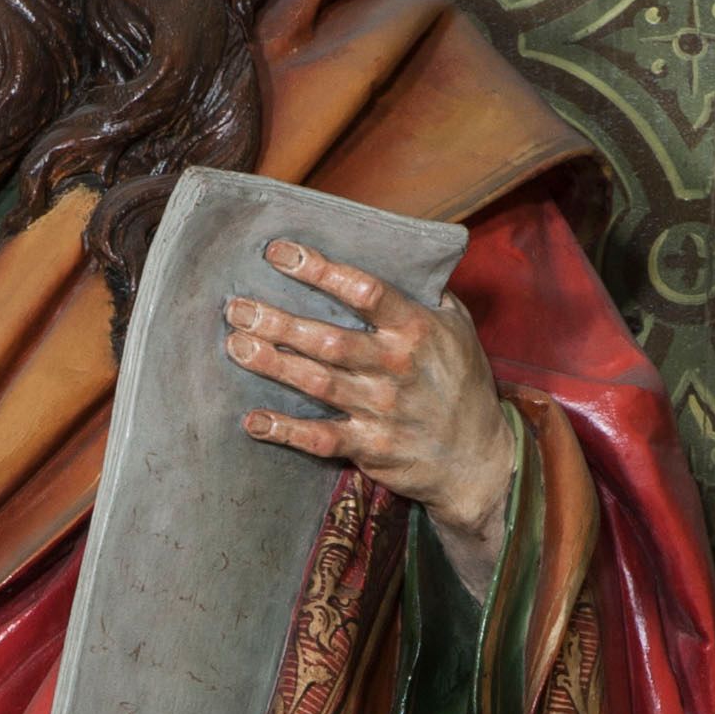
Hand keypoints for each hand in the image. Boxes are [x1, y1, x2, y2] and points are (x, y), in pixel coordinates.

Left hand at [225, 233, 514, 596]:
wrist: (478, 459)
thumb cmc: (462, 384)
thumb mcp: (458, 328)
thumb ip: (426, 294)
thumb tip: (395, 255)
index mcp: (416, 330)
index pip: (364, 291)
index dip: (319, 270)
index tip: (279, 253)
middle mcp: (396, 368)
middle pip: (329, 340)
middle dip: (279, 321)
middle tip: (237, 306)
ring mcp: (382, 410)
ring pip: (318, 383)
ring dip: (273, 364)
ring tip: (236, 344)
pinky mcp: (371, 447)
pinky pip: (321, 438)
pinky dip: (285, 431)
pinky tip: (253, 420)